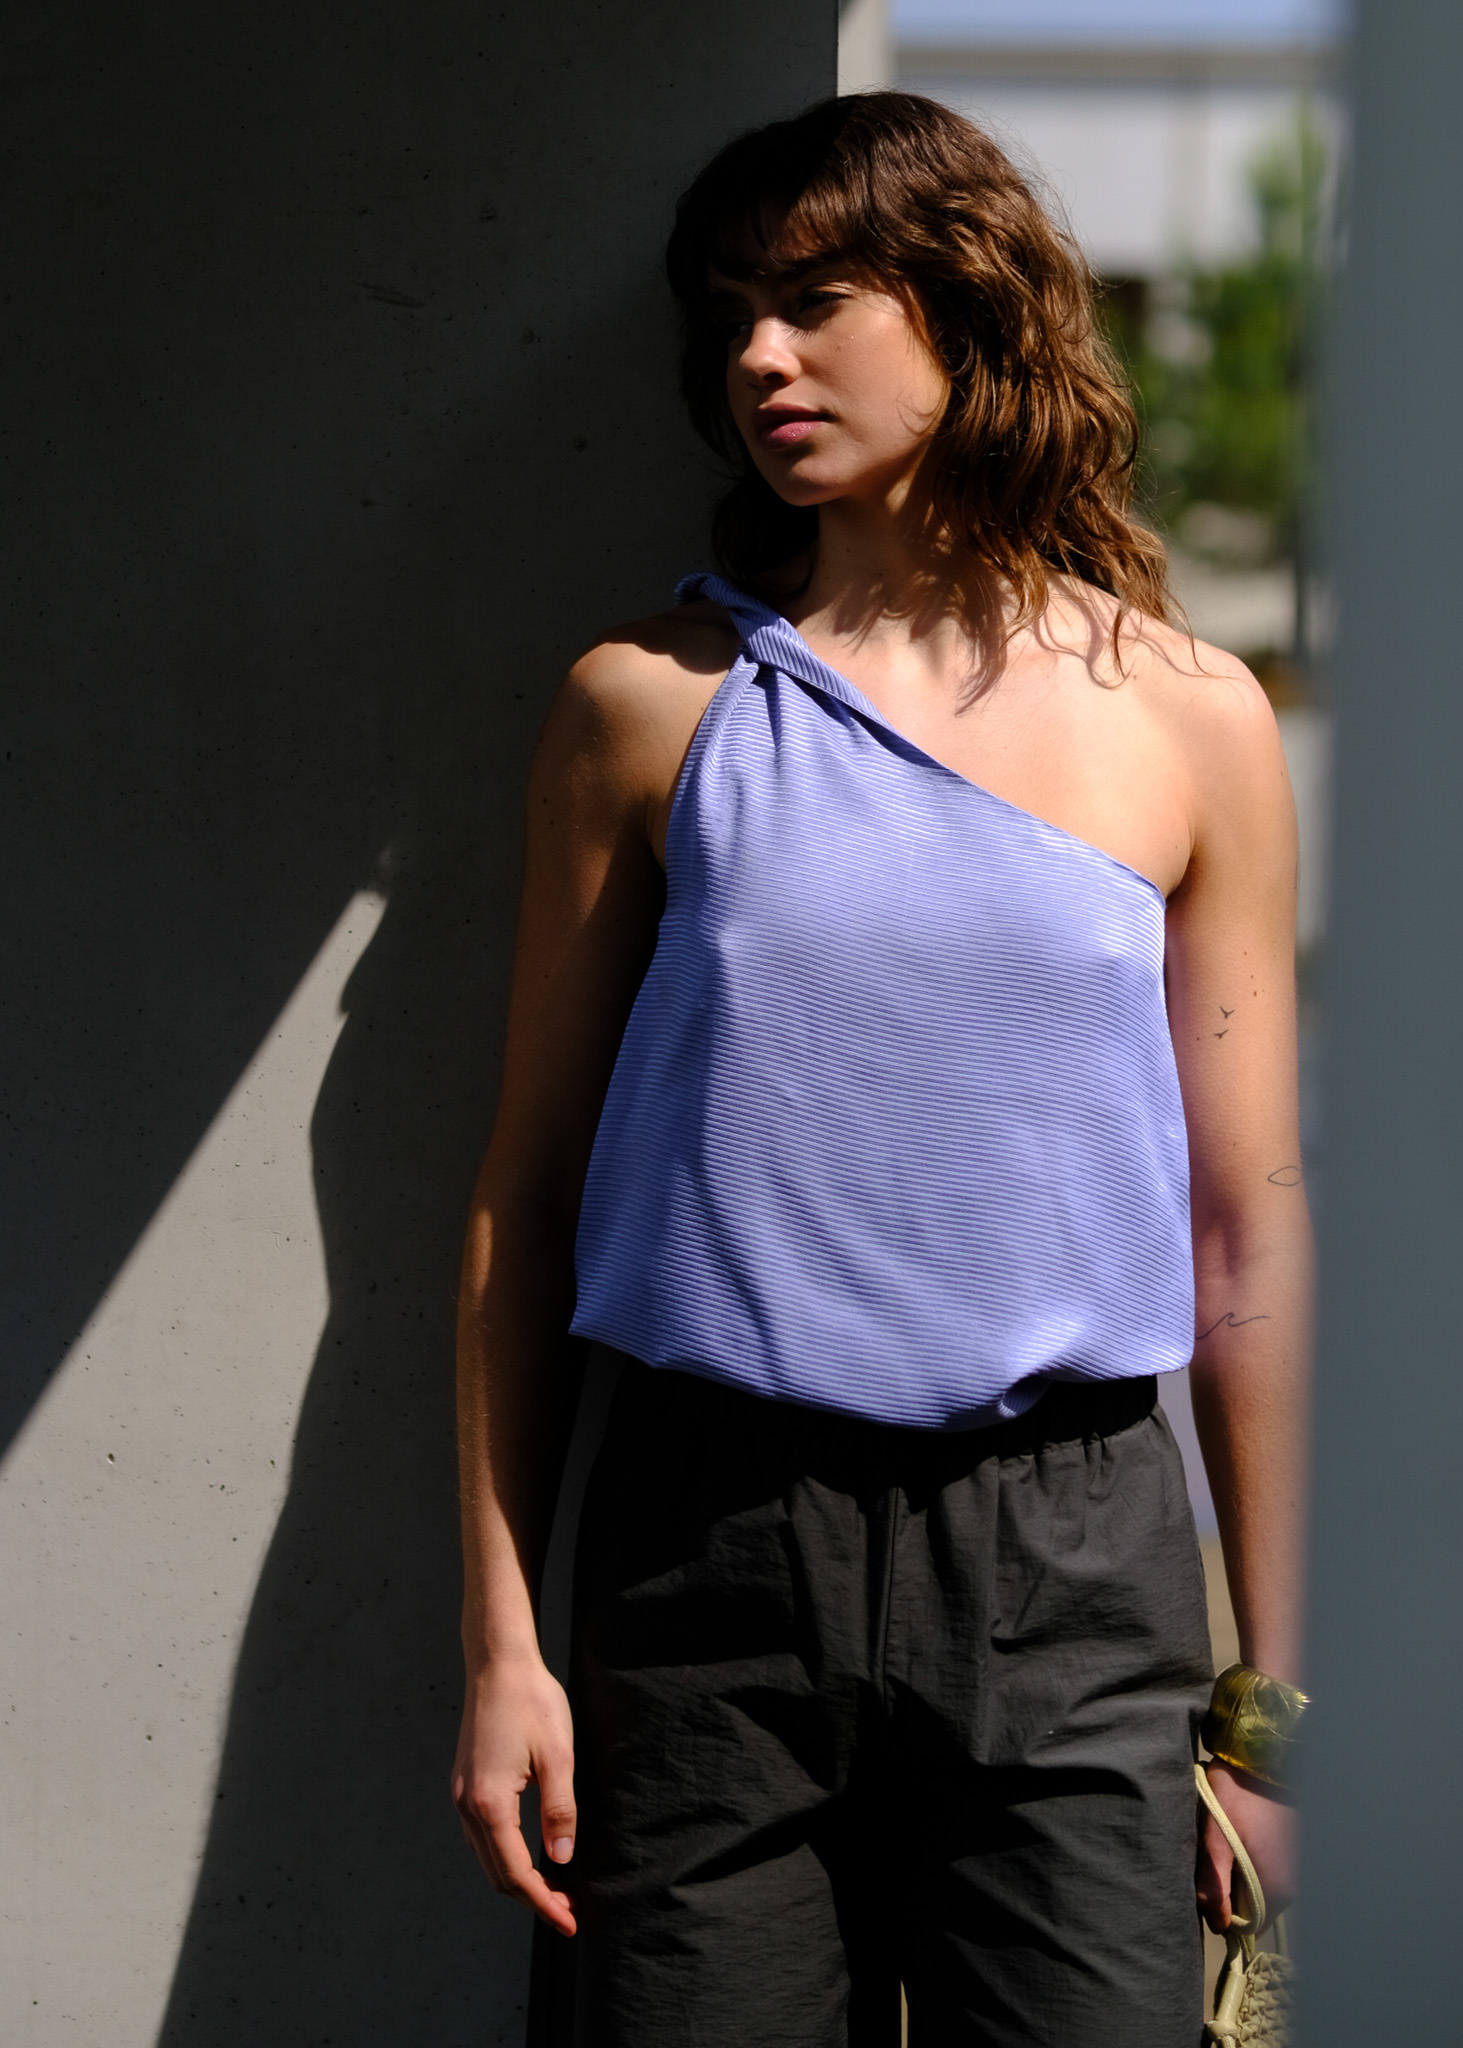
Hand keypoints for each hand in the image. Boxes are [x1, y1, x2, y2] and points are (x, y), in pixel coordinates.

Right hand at [451, 1648, 577, 1934]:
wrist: (499, 1663)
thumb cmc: (532, 1703)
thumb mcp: (558, 1756)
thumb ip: (560, 1812)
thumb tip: (561, 1860)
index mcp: (490, 1803)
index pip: (516, 1873)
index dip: (544, 1903)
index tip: (570, 1921)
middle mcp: (467, 1805)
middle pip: (497, 1874)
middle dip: (532, 1898)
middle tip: (568, 1910)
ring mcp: (461, 1795)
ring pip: (486, 1858)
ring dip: (517, 1880)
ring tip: (553, 1888)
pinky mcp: (464, 1784)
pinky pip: (481, 1837)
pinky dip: (504, 1856)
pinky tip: (528, 1855)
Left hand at [1196, 1760, 1296, 1933]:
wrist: (1263, 1759)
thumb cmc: (1238, 1796)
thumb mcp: (1216, 1836)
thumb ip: (1214, 1882)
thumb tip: (1216, 1923)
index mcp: (1276, 1889)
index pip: (1246, 1926)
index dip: (1222, 1912)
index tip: (1206, 1886)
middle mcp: (1292, 1886)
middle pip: (1251, 1908)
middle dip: (1228, 1891)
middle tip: (1211, 1859)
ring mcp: (1295, 1870)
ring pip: (1258, 1888)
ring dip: (1238, 1874)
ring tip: (1224, 1844)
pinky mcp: (1292, 1854)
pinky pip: (1267, 1872)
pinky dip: (1250, 1862)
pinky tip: (1238, 1837)